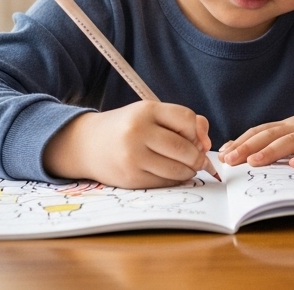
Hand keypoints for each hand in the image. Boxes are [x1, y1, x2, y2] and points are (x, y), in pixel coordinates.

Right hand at [43, 101, 213, 188]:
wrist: (87, 144)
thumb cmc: (127, 127)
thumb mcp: (150, 114)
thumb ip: (183, 121)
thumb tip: (206, 143)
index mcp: (146, 110)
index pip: (187, 119)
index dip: (197, 132)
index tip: (195, 139)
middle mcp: (138, 132)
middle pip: (185, 148)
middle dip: (197, 157)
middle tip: (197, 159)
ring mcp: (133, 157)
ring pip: (177, 169)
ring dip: (189, 171)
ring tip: (186, 167)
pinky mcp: (131, 178)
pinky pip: (165, 183)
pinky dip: (174, 180)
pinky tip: (171, 174)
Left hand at [218, 99, 293, 167]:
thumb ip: (286, 141)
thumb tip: (258, 154)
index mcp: (292, 125)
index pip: (261, 131)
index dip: (242, 141)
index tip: (223, 153)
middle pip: (270, 134)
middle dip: (247, 147)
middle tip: (228, 160)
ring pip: (290, 140)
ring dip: (270, 151)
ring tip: (253, 162)